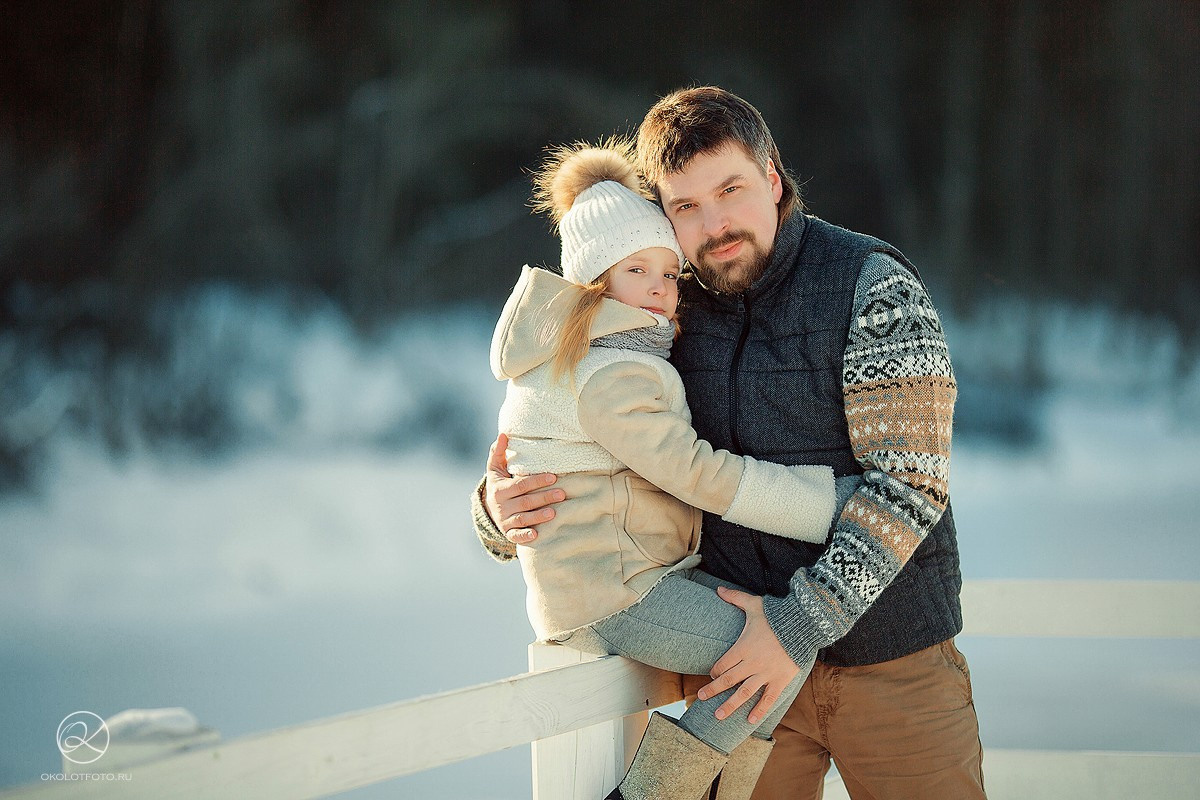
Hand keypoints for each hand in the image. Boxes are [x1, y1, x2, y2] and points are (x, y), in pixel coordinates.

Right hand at [484, 433, 564, 544]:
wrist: (488, 508)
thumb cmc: (499, 483)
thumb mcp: (495, 468)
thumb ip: (499, 452)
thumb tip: (504, 434)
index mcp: (500, 488)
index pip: (521, 484)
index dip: (537, 481)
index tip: (553, 477)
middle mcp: (502, 505)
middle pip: (525, 502)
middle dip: (543, 498)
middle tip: (562, 494)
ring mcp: (504, 520)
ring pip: (522, 519)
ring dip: (538, 516)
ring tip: (554, 513)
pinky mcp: (507, 532)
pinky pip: (515, 536)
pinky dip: (524, 536)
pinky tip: (536, 535)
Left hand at [696, 586, 800, 724]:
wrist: (804, 624)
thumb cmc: (777, 614)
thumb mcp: (753, 604)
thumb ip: (734, 598)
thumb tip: (718, 589)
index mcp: (743, 646)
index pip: (722, 664)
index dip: (714, 670)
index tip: (711, 674)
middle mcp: (752, 663)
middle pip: (728, 680)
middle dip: (713, 690)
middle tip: (700, 698)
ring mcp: (766, 673)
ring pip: (744, 693)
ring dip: (730, 705)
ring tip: (718, 716)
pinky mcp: (781, 680)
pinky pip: (769, 698)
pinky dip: (760, 710)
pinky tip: (750, 720)